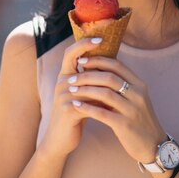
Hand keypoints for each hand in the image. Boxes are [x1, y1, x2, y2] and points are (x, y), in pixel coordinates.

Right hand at [38, 37, 103, 157]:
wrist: (60, 139)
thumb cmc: (76, 113)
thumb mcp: (83, 93)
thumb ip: (92, 79)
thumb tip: (111, 62)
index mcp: (65, 77)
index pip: (71, 53)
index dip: (83, 44)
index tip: (100, 38)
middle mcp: (62, 83)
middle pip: (75, 61)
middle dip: (92, 54)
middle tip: (107, 46)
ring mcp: (63, 96)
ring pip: (86, 81)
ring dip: (102, 80)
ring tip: (118, 76)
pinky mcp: (68, 111)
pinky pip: (87, 100)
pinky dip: (101, 100)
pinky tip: (113, 100)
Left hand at [68, 56, 166, 163]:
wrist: (153, 144)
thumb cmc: (138, 119)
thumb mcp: (134, 98)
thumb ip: (120, 85)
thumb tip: (98, 69)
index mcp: (139, 84)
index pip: (117, 65)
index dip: (98, 60)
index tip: (82, 60)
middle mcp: (137, 94)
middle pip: (109, 78)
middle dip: (87, 75)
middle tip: (72, 77)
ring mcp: (132, 110)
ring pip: (105, 94)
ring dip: (85, 90)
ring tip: (71, 90)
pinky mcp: (125, 125)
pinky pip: (103, 114)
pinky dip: (88, 108)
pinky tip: (76, 105)